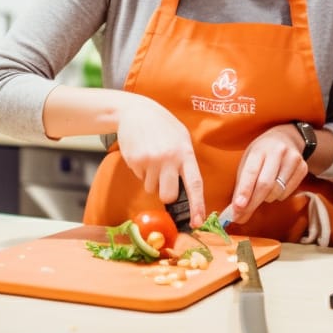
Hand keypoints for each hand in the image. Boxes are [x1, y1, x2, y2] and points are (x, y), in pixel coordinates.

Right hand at [115, 95, 205, 224]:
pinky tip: (143, 155)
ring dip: (152, 180)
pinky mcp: (135, 161)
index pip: (194, 184)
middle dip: (167, 195)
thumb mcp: (181, 138)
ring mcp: (150, 160)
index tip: (198, 221)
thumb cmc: (163, 126)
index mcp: (185, 153)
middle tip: (164, 181)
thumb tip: (188, 191)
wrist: (136, 111)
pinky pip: (140, 178)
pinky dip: (142, 171)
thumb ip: (186, 161)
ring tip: (153, 159)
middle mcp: (169, 158)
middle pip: (169, 195)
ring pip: (152, 188)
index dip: (197, 205)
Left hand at [229, 124, 308, 223]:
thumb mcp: (248, 161)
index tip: (238, 207)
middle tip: (241, 216)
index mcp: (259, 149)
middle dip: (252, 203)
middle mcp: (278, 151)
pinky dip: (278, 196)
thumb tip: (236, 213)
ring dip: (265, 199)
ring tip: (262, 191)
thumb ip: (241, 186)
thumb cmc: (262, 154)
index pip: (251, 172)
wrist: (286, 138)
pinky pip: (288, 193)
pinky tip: (276, 187)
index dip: (244, 191)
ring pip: (277, 191)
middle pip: (265, 184)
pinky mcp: (303, 167)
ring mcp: (293, 159)